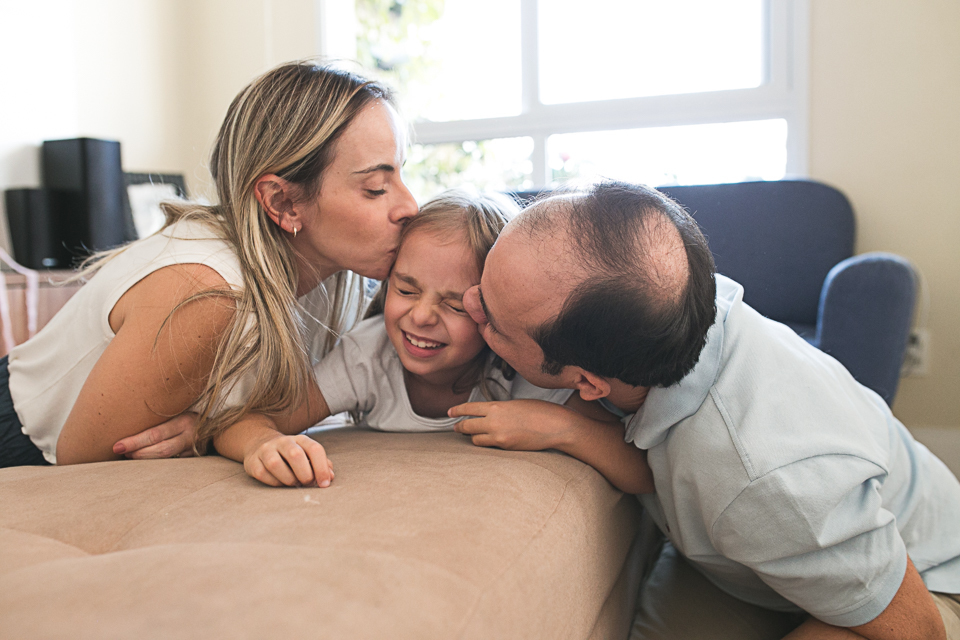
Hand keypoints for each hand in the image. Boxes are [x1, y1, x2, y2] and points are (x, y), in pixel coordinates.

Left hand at [112, 412, 198, 458]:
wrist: (216, 425)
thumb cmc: (189, 414)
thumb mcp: (178, 410)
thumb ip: (161, 416)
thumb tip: (129, 421)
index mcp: (184, 421)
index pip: (156, 434)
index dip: (135, 442)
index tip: (117, 446)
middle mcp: (190, 436)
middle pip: (161, 449)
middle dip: (138, 453)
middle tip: (120, 452)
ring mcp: (193, 449)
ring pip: (167, 459)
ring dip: (146, 460)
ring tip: (130, 456)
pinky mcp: (195, 458)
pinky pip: (173, 463)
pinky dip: (157, 464)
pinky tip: (145, 462)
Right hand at [244, 432, 334, 487]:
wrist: (259, 443)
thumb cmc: (289, 454)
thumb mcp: (307, 455)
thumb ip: (321, 464)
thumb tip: (330, 477)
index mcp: (300, 439)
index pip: (314, 449)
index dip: (322, 468)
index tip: (324, 484)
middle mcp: (283, 442)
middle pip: (295, 455)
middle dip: (304, 474)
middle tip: (307, 483)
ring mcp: (266, 450)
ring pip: (276, 464)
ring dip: (288, 480)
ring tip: (293, 483)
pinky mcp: (253, 461)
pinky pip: (263, 474)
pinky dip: (274, 483)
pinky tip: (280, 482)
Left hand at [449, 400, 574, 450]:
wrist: (556, 426)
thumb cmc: (541, 412)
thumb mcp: (516, 405)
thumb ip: (500, 410)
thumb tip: (490, 415)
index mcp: (497, 406)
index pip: (469, 408)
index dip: (457, 410)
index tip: (450, 412)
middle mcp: (494, 421)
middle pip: (467, 425)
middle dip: (460, 427)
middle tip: (456, 427)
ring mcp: (499, 436)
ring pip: (475, 439)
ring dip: (474, 437)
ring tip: (475, 435)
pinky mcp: (505, 447)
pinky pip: (489, 447)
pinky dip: (487, 444)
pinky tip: (491, 442)